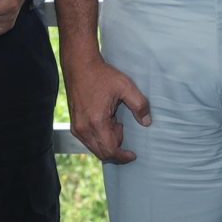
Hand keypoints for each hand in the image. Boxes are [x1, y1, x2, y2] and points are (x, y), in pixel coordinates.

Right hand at [65, 49, 151, 164]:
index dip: (123, 156)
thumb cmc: (102, 75)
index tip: (133, 155)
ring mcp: (77, 127)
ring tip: (115, 121)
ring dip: (108, 142)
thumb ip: (139, 105)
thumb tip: (147, 122)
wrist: (80, 65)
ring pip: (95, 148)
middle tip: (122, 127)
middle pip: (102, 153)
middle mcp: (83, 128)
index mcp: (96, 122)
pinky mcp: (74, 124)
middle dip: (116, 148)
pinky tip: (106, 121)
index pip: (110, 151)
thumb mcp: (125, 86)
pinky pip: (88, 140)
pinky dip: (100, 137)